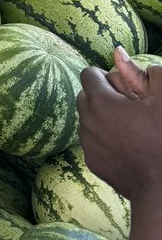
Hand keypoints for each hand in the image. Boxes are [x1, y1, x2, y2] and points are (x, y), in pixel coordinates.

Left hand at [78, 51, 161, 205]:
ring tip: (129, 126)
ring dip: (102, 116)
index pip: (89, 73)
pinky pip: (92, 139)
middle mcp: (86, 121)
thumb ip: (142, 71)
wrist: (161, 188)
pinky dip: (103, 137)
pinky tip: (127, 144)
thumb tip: (118, 51)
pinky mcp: (92, 162)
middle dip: (102, 95)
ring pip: (87, 118)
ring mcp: (87, 144)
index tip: (126, 88)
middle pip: (85, 95)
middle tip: (128, 106)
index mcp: (100, 102)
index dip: (107, 76)